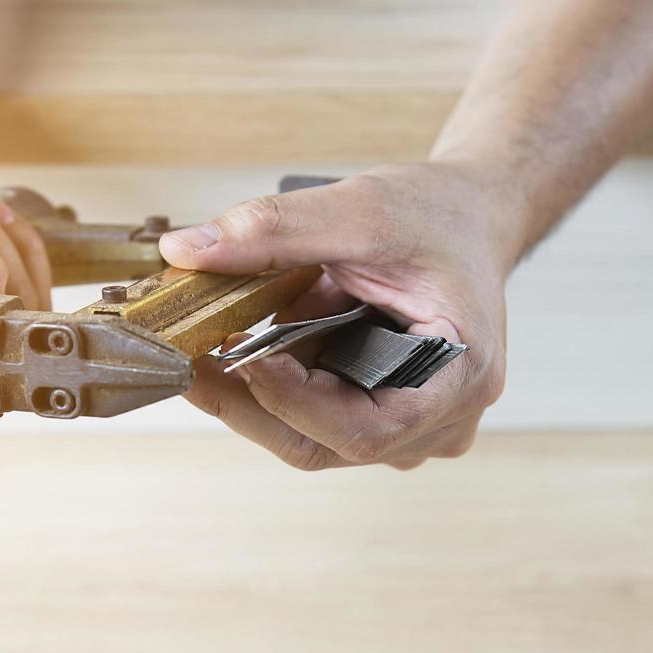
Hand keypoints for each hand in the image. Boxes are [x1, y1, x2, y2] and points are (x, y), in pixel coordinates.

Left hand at [158, 163, 516, 469]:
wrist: (467, 219)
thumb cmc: (436, 218)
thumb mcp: (360, 209)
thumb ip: (275, 231)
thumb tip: (185, 252)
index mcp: (461, 378)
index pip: (366, 428)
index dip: (291, 400)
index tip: (234, 353)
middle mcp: (438, 422)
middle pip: (324, 443)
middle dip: (249, 400)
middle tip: (186, 355)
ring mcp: (409, 428)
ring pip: (307, 436)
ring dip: (252, 393)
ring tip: (208, 340)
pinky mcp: (377, 416)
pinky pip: (309, 419)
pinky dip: (268, 384)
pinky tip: (238, 345)